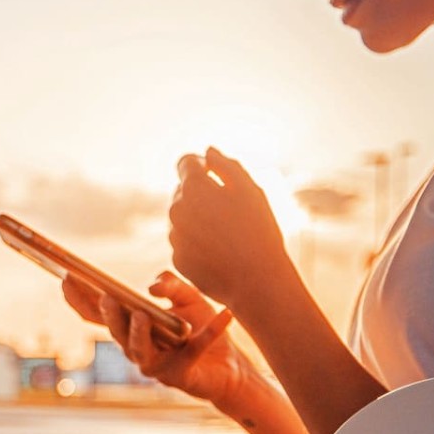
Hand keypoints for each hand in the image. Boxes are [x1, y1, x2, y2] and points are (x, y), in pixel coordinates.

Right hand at [61, 272, 248, 404]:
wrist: (228, 365)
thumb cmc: (199, 328)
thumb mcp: (188, 297)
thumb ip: (172, 285)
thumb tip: (152, 287)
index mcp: (131, 328)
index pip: (99, 314)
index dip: (80, 299)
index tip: (66, 277)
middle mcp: (137, 349)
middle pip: (115, 333)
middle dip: (109, 316)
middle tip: (106, 297)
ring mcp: (156, 366)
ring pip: (139, 351)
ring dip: (138, 333)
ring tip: (140, 314)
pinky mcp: (181, 375)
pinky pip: (195, 351)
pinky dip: (212, 331)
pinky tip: (226, 314)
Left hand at [168, 147, 293, 309]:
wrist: (257, 281)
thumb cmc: (258, 232)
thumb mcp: (250, 190)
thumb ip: (227, 166)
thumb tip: (208, 152)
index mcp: (194, 187)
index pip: (185, 163)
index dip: (201, 167)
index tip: (215, 176)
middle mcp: (176, 209)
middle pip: (183, 192)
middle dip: (202, 195)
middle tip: (231, 213)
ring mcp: (175, 236)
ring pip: (183, 218)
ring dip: (199, 220)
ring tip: (228, 235)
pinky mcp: (177, 259)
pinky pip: (185, 243)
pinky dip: (198, 244)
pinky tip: (220, 253)